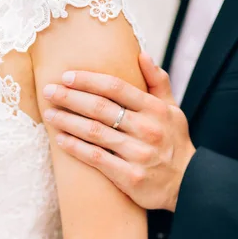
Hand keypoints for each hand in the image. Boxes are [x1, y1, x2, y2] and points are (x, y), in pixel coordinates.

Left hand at [43, 53, 195, 211]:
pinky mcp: (131, 177)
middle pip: (100, 108)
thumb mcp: (173, 110)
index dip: (88, 80)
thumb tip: (142, 55)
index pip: (116, 87)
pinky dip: (76, 147)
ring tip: (49, 114)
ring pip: (94, 132)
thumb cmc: (175, 143)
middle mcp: (148, 129)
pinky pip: (96, 158)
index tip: (66, 76)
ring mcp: (139, 154)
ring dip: (67, 121)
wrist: (188, 184)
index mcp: (156, 109)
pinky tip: (61, 140)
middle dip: (70, 97)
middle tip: (49, 91)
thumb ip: (158, 82)